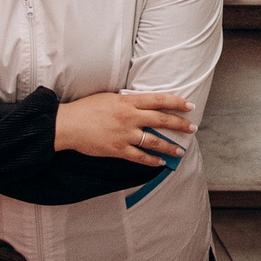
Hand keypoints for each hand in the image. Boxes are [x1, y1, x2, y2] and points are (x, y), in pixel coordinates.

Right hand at [54, 89, 193, 162]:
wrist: (68, 124)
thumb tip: (142, 104)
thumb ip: (127, 101)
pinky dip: (152, 160)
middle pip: (162, 120)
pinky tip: (160, 163)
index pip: (159, 100)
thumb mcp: (109, 98)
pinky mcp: (118, 149)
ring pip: (155, 141)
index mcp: (128, 101)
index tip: (189, 106)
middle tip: (192, 128)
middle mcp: (130, 117)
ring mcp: (125, 134)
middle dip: (180, 125)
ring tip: (180, 151)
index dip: (177, 102)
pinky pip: (140, 157)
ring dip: (170, 147)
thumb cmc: (86, 108)